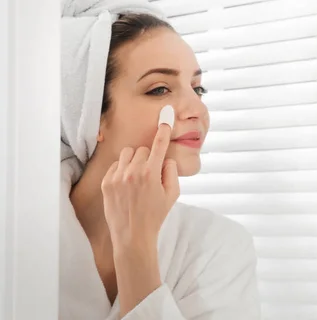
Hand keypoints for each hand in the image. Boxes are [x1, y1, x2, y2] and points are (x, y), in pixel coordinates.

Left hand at [101, 124, 179, 249]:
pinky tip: (126, 185)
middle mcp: (133, 172)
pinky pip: (116, 165)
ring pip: (128, 154)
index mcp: (152, 174)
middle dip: (149, 157)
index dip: (163, 130)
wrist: (133, 236)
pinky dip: (123, 170)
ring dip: (135, 160)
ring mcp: (117, 177)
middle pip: (143, 149)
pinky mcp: (106, 183)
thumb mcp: (173, 194)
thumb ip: (171, 171)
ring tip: (137, 178)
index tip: (165, 118)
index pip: (159, 145)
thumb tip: (165, 158)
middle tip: (151, 174)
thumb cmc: (156, 215)